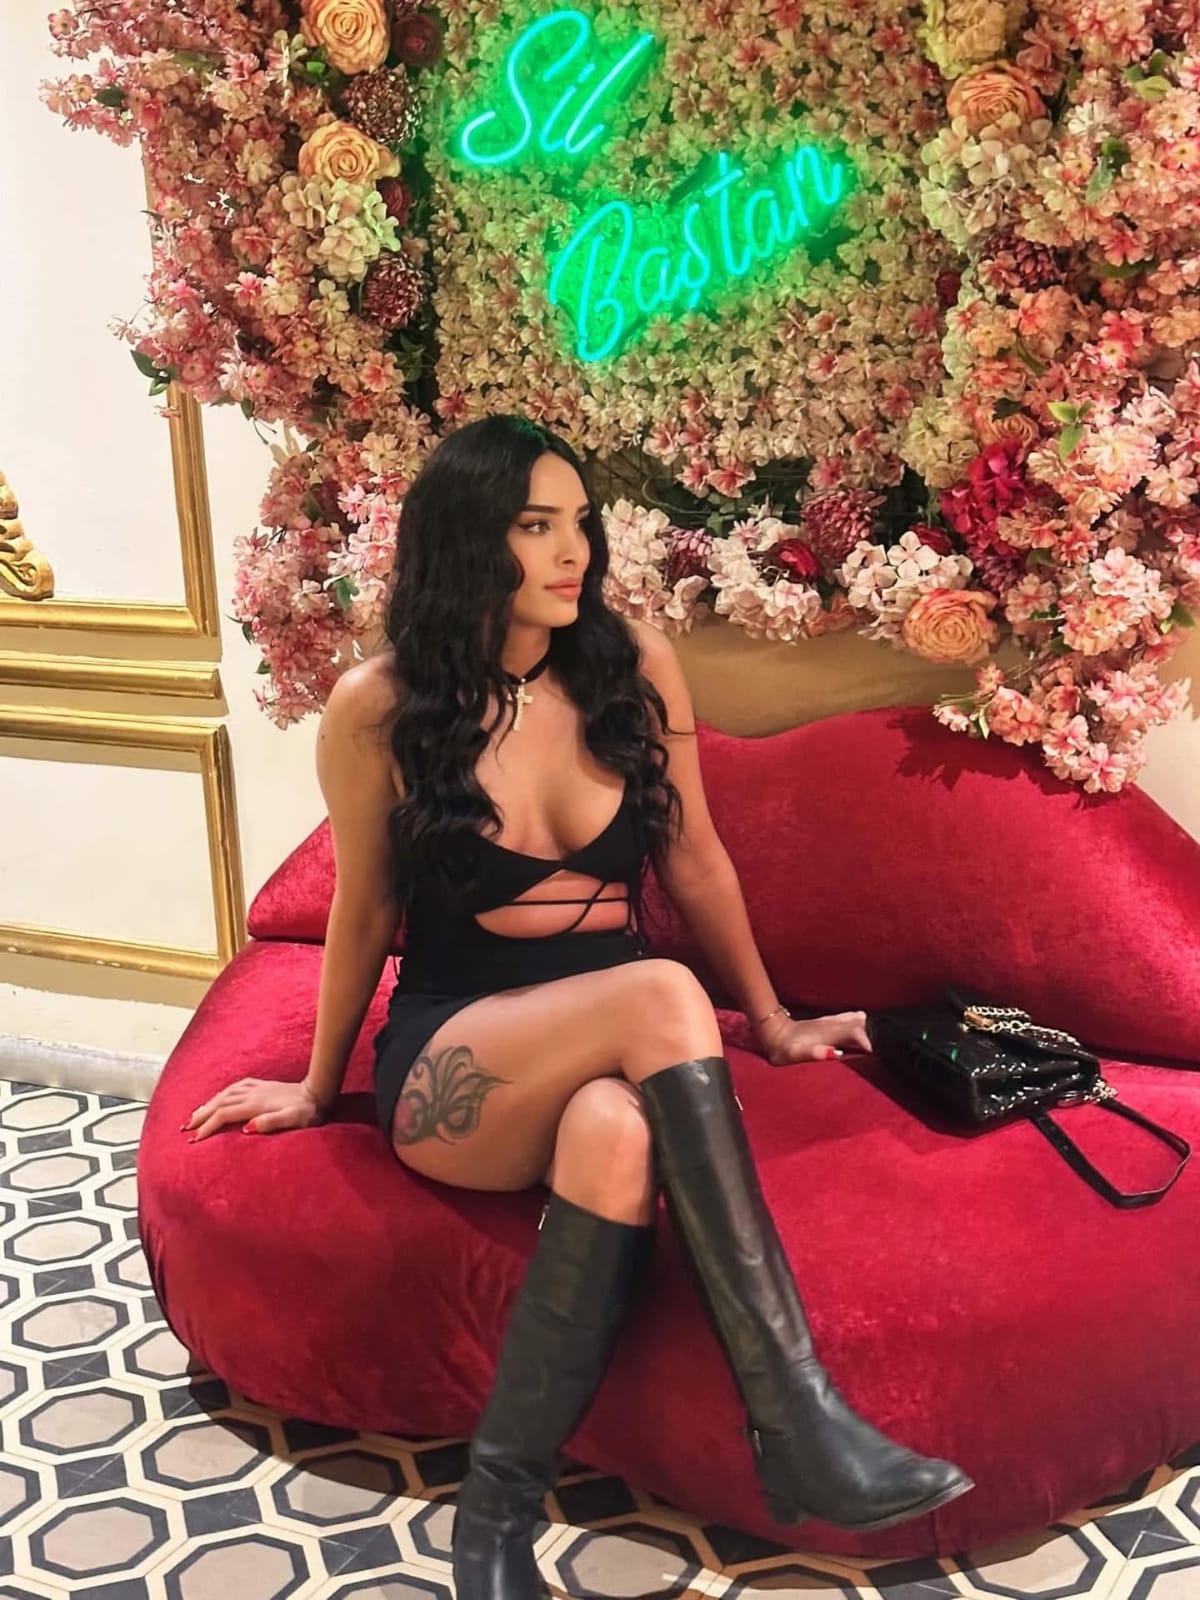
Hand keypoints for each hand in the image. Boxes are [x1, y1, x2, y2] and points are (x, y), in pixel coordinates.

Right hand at [181, 1078, 326, 1142]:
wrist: (320, 1092)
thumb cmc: (308, 1112)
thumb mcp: (293, 1120)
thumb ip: (271, 1123)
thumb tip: (247, 1128)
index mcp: (256, 1104)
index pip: (223, 1115)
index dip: (207, 1127)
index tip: (194, 1140)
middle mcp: (252, 1093)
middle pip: (219, 1103)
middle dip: (200, 1116)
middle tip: (184, 1129)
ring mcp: (257, 1088)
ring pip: (225, 1094)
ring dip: (208, 1104)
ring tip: (194, 1114)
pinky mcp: (263, 1085)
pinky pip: (236, 1087)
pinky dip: (223, 1093)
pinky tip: (220, 1097)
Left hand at [756, 1010, 871, 1067]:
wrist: (773, 1034)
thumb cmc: (784, 1049)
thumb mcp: (795, 1054)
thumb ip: (815, 1053)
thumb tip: (834, 1053)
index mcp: (828, 1033)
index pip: (856, 1031)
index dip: (867, 1041)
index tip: (872, 1054)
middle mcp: (832, 1025)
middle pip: (860, 1023)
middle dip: (871, 1034)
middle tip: (876, 1050)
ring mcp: (830, 1022)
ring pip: (856, 1018)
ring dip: (866, 1028)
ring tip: (872, 1042)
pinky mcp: (827, 1022)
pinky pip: (849, 1018)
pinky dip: (859, 1023)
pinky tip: (862, 1028)